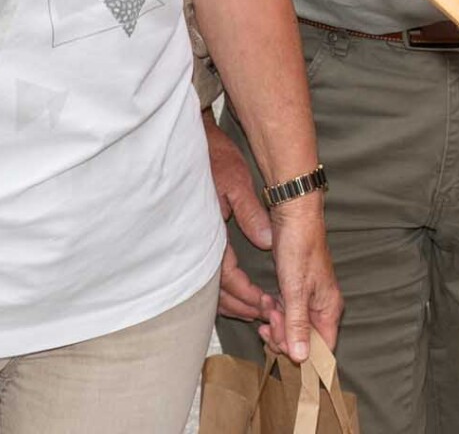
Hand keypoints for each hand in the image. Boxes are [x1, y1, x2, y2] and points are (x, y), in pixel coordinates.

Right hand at [205, 115, 279, 327]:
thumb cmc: (213, 159)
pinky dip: (223, 288)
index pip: (226, 278)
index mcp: (206, 233)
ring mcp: (194, 242)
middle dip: (241, 306)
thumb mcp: (235, 182)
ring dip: (232, 301)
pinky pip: (208, 273)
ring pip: (210, 287)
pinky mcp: (196, 239)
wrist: (191, 143)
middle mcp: (196, 243)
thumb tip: (267, 241)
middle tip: (266, 316)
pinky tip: (239, 290)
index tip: (267, 306)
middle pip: (216, 291)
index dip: (247, 296)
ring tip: (256, 308)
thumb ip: (251, 213)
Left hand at [258, 197, 340, 362]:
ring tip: (268, 305)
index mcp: (329, 309)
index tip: (282, 344)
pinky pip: (287, 314)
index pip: (323, 349)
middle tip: (270, 319)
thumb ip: (298, 325)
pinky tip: (267, 302)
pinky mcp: (297, 292)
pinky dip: (275, 312)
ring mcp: (310, 300)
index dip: (301, 353)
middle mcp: (323, 307)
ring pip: (293, 328)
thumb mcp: (295, 290)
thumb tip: (302, 358)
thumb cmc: (299, 246)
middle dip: (284, 336)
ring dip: (277, 323)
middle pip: (305, 341)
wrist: (294, 215)